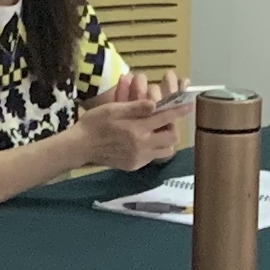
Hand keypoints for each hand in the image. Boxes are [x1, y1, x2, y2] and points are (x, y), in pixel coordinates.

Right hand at [70, 78, 184, 173]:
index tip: (190, 104)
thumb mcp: (113, 109)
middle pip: (171, 138)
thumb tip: (155, 103)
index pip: (165, 118)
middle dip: (172, 127)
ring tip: (156, 131)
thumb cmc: (94, 123)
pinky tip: (143, 140)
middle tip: (165, 120)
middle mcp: (141, 145)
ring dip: (165, 140)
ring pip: (165, 150)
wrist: (80, 147)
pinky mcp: (134, 165)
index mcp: (136, 129)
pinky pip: (152, 156)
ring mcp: (138, 158)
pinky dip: (153, 148)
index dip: (179, 110)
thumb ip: (136, 107)